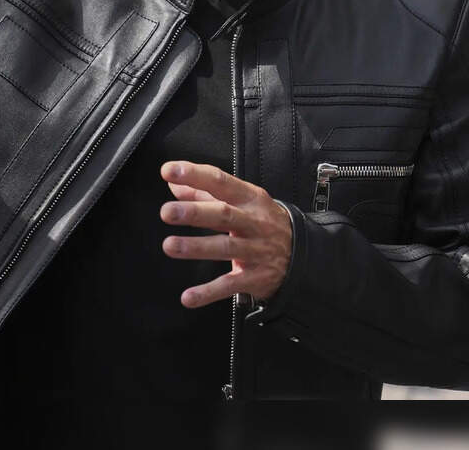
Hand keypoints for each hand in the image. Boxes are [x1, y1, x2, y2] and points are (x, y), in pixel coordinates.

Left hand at [159, 161, 292, 308]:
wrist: (302, 254)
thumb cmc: (262, 221)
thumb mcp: (241, 201)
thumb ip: (204, 193)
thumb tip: (173, 184)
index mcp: (248, 198)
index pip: (220, 181)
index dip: (194, 175)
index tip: (169, 171)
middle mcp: (253, 222)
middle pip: (223, 214)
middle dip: (194, 212)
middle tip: (167, 211)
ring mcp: (255, 250)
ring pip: (225, 248)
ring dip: (196, 247)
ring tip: (170, 246)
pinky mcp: (254, 277)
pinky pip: (230, 285)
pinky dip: (209, 292)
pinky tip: (188, 297)